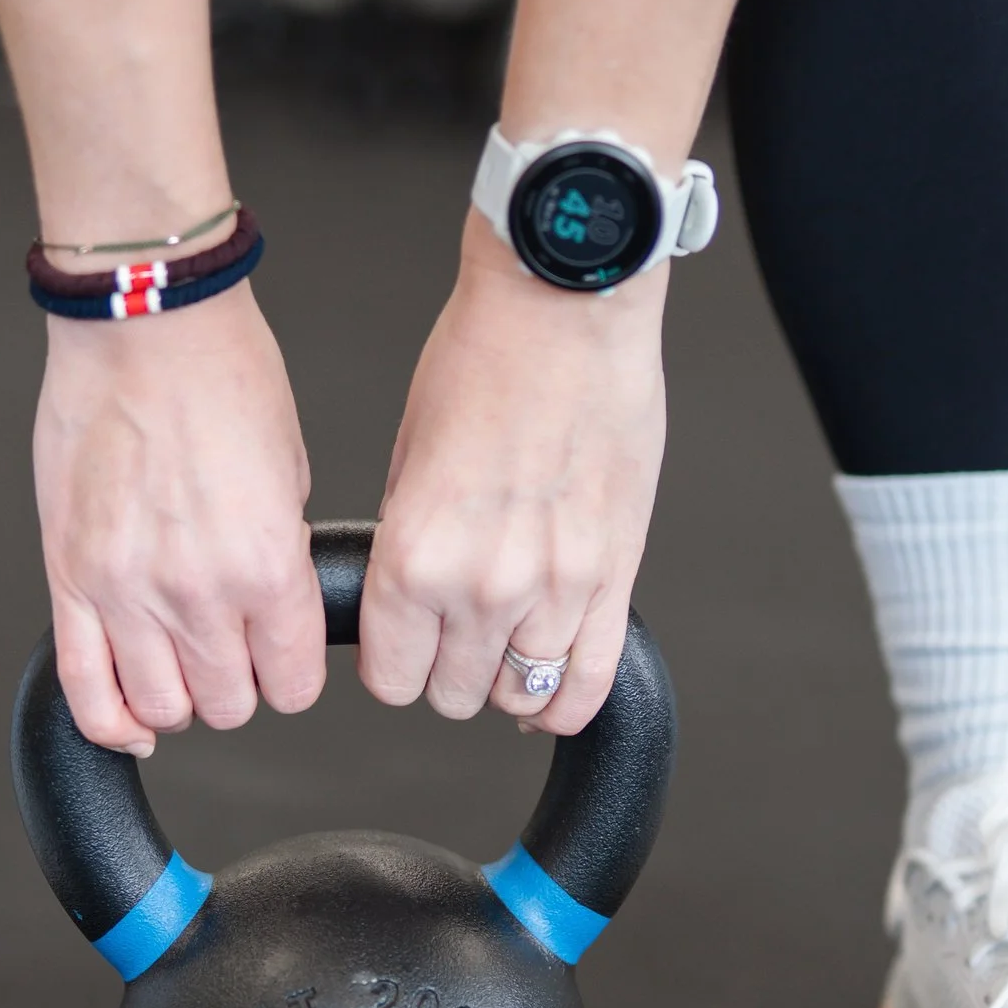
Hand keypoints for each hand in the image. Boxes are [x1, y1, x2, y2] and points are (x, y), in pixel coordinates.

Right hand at [34, 283, 324, 755]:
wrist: (142, 323)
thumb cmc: (221, 372)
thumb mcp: (291, 470)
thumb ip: (280, 553)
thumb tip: (271, 604)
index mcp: (268, 565)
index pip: (292, 684)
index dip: (291, 678)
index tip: (280, 658)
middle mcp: (198, 591)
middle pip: (227, 706)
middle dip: (236, 686)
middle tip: (231, 650)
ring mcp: (127, 591)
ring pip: (160, 709)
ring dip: (178, 699)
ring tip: (180, 663)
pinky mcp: (70, 578)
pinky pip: (84, 689)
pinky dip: (111, 721)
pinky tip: (131, 718)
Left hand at [359, 215, 666, 733]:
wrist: (565, 308)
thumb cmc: (485, 358)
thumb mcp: (406, 456)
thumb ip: (409, 544)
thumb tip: (410, 598)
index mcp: (415, 556)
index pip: (391, 679)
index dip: (395, 665)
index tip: (405, 647)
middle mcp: (484, 585)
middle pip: (455, 696)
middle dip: (449, 670)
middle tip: (456, 632)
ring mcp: (556, 588)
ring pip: (523, 696)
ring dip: (510, 678)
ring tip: (508, 639)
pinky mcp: (615, 576)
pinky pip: (591, 681)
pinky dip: (569, 699)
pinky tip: (555, 685)